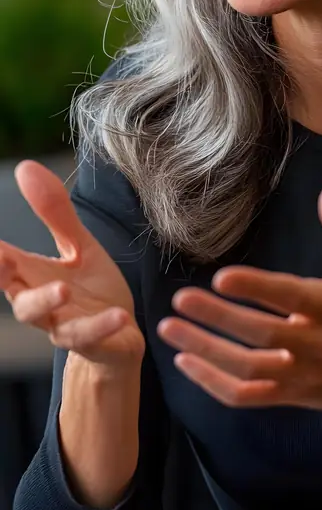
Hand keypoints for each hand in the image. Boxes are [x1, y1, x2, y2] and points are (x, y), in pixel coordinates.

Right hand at [0, 160, 144, 368]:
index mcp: (32, 277)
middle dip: (2, 277)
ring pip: (43, 318)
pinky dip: (101, 326)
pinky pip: (89, 336)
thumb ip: (54, 212)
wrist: (121, 336)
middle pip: (14, 294)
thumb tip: (24, 168)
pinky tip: (119, 315)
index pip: (1, 262)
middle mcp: (40, 302)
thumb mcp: (79, 245)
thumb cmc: (92, 291)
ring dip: (48, 303)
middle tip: (2, 259)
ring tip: (62, 290)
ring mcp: (62, 324)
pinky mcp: (91, 341)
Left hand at [157, 184, 321, 422]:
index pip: (291, 298)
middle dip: (218, 318)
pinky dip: (213, 384)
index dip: (257, 288)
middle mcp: (318, 345)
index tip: (220, 277)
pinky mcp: (289, 396)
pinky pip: (247, 396)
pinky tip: (184, 361)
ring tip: (169, 328)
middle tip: (180, 299)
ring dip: (205, 350)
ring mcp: (302, 375)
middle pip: (262, 335)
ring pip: (248, 368)